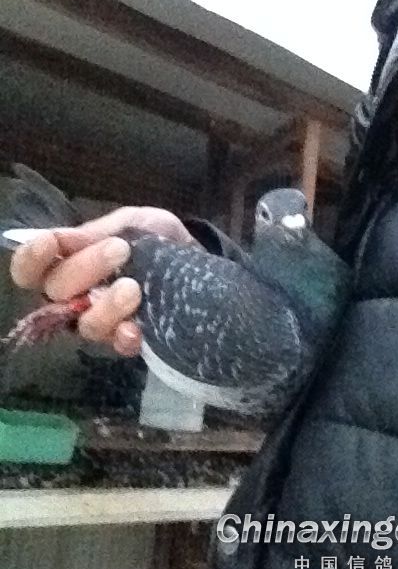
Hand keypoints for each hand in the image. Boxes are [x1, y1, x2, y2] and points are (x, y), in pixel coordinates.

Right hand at [10, 206, 194, 355]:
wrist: (197, 259)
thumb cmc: (157, 238)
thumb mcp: (133, 222)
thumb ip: (99, 230)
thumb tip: (63, 238)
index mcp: (68, 264)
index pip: (30, 270)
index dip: (32, 259)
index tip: (52, 243)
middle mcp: (75, 297)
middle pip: (56, 293)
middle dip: (84, 268)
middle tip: (120, 249)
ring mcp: (101, 322)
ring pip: (84, 325)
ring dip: (106, 306)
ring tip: (133, 288)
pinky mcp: (128, 340)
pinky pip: (117, 346)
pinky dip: (125, 336)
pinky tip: (137, 327)